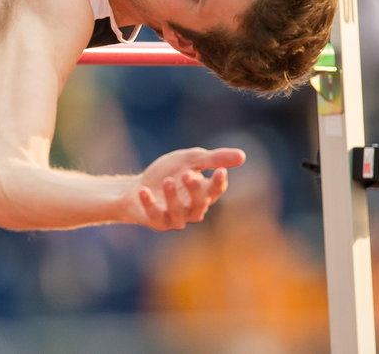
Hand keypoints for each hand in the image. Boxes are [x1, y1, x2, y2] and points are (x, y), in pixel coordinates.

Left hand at [124, 147, 244, 230]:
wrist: (135, 188)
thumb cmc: (167, 172)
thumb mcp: (189, 160)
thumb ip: (213, 158)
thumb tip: (242, 156)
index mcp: (203, 194)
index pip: (215, 191)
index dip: (218, 183)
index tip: (220, 171)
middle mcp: (192, 210)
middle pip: (199, 203)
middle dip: (195, 190)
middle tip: (188, 174)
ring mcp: (174, 218)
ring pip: (178, 213)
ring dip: (173, 197)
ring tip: (167, 180)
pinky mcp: (156, 222)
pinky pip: (155, 216)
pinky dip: (150, 204)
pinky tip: (144, 190)